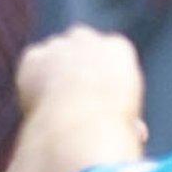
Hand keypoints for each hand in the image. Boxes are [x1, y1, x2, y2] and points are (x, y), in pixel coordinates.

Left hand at [15, 25, 144, 126]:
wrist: (82, 126)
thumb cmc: (112, 130)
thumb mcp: (130, 122)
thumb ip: (131, 119)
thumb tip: (139, 132)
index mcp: (119, 49)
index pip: (107, 51)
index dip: (99, 72)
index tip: (95, 93)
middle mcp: (88, 39)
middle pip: (79, 41)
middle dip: (75, 60)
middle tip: (69, 91)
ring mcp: (58, 45)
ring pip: (53, 53)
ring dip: (52, 69)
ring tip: (54, 103)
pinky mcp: (34, 56)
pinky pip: (32, 62)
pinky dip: (31, 78)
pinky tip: (39, 100)